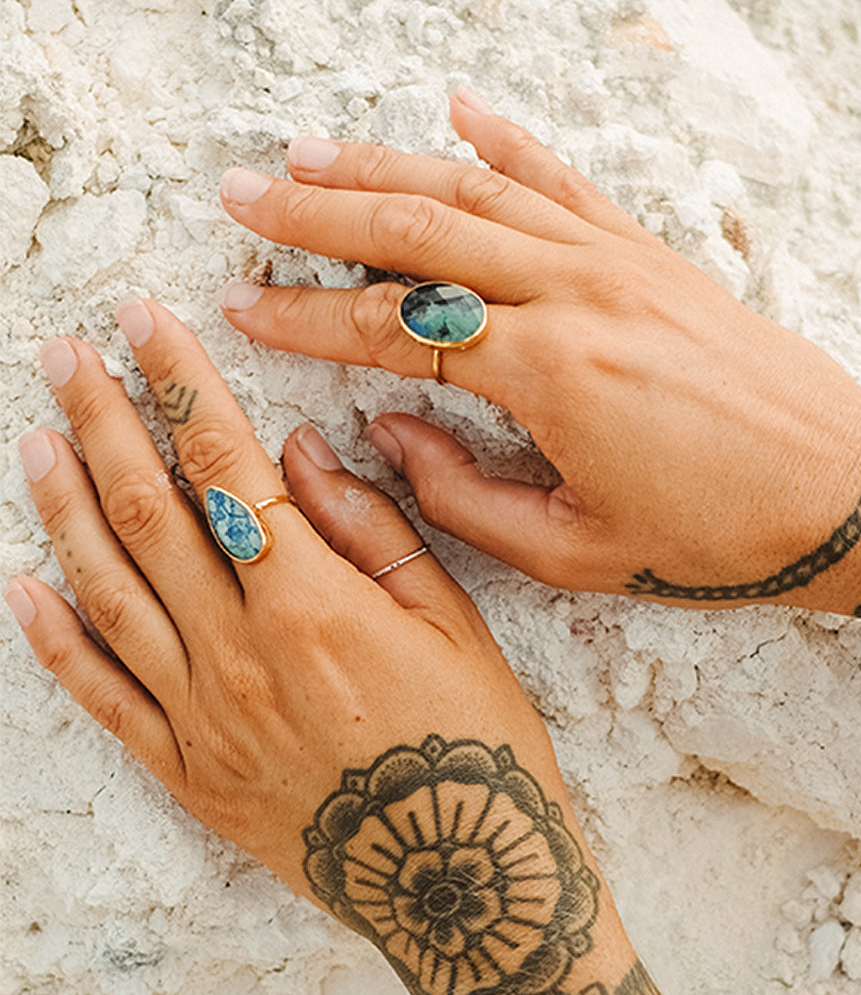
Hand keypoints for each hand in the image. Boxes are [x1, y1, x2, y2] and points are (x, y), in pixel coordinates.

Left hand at [9, 301, 643, 993]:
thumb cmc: (472, 739)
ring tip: (35, 438)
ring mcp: (202, 717)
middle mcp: (241, 653)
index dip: (182, 387)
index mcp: (315, 604)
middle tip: (66, 357)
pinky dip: (56, 636)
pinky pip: (102, 695)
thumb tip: (302, 452)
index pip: (228, 467)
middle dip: (105, 423)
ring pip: (110, 591)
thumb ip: (372, 529)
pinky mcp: (186, 770)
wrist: (458, 879)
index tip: (146, 326)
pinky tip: (25, 582)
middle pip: (152, 514)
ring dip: (65, 507)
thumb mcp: (452, 620)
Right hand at [218, 92, 860, 609]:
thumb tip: (391, 432)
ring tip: (310, 151)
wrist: (844, 493)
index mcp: (550, 373)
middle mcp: (577, 293)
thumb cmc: (719, 536)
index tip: (240, 306)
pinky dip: (508, 139)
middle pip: (419, 234)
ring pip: (480, 190)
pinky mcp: (653, 251)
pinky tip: (458, 108)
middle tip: (242, 195)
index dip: (306, 319)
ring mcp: (619, 259)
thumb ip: (463, 496)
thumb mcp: (578, 551)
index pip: (394, 328)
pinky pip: (567, 179)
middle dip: (318, 214)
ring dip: (387, 166)